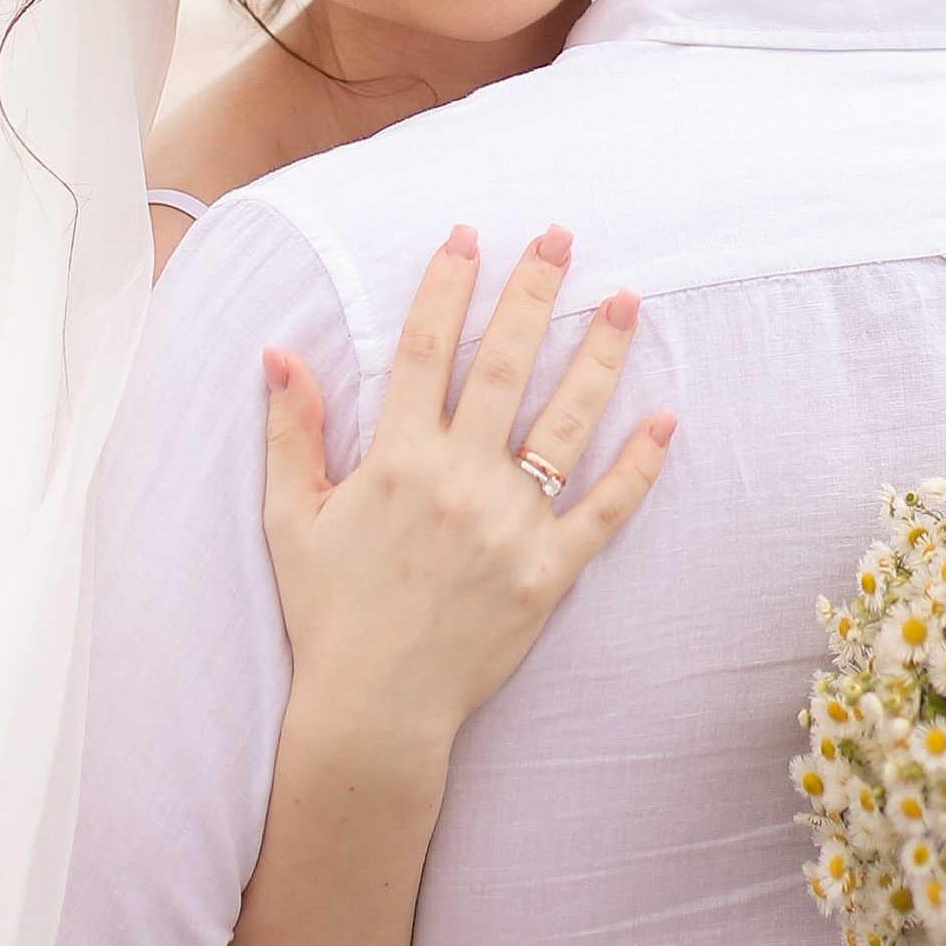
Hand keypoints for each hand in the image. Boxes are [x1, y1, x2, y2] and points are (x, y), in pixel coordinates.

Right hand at [261, 223, 675, 774]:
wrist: (372, 710)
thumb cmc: (327, 612)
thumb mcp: (291, 518)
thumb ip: (289, 431)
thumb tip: (278, 352)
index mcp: (395, 460)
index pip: (423, 349)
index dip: (446, 286)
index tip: (468, 235)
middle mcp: (458, 481)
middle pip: (504, 365)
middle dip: (533, 292)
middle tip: (561, 236)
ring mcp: (510, 526)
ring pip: (565, 421)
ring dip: (599, 354)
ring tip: (626, 299)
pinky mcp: (549, 573)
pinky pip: (605, 511)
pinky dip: (639, 465)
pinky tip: (667, 419)